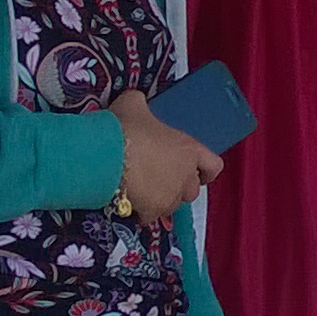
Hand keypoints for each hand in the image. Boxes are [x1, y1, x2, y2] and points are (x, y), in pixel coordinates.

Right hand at [112, 91, 220, 219]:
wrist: (103, 155)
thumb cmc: (124, 127)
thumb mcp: (133, 104)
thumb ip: (141, 103)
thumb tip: (135, 99)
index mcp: (189, 150)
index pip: (213, 166)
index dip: (206, 171)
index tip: (199, 173)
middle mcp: (185, 176)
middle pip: (191, 190)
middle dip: (179, 187)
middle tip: (159, 179)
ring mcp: (170, 196)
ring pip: (172, 204)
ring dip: (162, 200)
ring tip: (142, 191)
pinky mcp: (152, 210)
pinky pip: (151, 216)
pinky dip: (142, 212)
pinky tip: (128, 203)